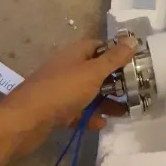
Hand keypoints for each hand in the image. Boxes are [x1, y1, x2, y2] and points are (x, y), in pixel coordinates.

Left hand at [0, 38, 136, 163]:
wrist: (28, 119)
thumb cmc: (63, 90)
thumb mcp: (93, 72)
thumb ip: (114, 58)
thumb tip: (133, 40)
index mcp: (76, 54)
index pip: (100, 47)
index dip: (118, 53)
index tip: (136, 63)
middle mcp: (69, 69)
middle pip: (96, 72)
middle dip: (116, 81)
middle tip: (137, 90)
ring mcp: (62, 90)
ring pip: (89, 93)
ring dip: (106, 101)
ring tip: (126, 111)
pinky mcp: (57, 110)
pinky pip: (79, 112)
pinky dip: (91, 116)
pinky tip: (102, 124)